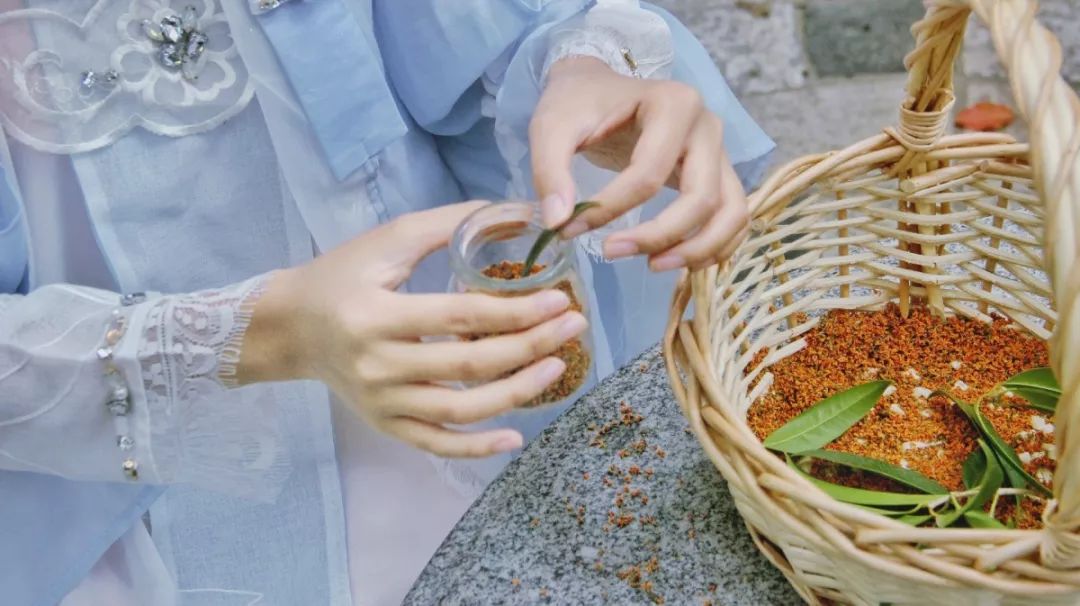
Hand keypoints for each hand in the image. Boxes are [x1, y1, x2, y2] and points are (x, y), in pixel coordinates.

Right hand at [238, 202, 587, 457]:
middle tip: (574, 326)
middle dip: (530, 346)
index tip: (559, 299)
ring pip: (460, 410)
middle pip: (469, 365)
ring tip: (558, 368)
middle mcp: (378, 366)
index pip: (462, 317)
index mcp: (377, 315)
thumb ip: (451, 224)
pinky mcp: (385, 424)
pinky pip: (436, 443)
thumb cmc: (341, 275)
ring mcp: (381, 403)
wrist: (289, 326)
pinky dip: (476, 447)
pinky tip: (515, 437)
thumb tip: (519, 212)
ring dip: (516, 393)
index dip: (517, 311)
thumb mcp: (389, 239)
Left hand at [531, 57, 749, 270]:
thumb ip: (550, 172)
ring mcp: (720, 151)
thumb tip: (559, 224)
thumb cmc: (576, 103)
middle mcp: (707, 126)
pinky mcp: (720, 173)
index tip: (568, 229)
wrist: (596, 86)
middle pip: (702, 197)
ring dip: (698, 249)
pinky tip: (675, 261)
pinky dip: (716, 247)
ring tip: (652, 266)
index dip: (609, 210)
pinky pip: (734, 217)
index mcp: (673, 104)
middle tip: (611, 253)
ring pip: (730, 212)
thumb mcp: (551, 128)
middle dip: (660, 235)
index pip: (648, 173)